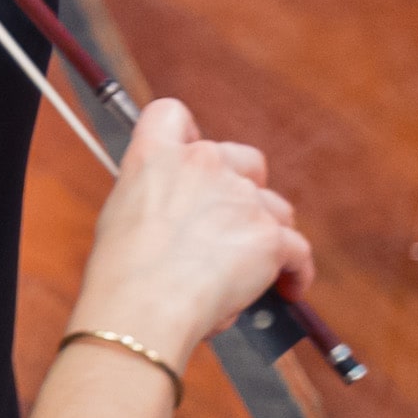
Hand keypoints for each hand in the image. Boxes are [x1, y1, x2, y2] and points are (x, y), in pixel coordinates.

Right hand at [73, 98, 313, 374]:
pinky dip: (296, 270)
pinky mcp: (269, 235)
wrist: (143, 302)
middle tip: (231, 225)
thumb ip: (155, 202)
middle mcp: (201, 163)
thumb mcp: (120, 216)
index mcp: (155, 155)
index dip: (187, 136)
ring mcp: (240, 196)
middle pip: (245, 160)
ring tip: (259, 266)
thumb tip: (183, 230)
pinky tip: (289, 288)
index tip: (192, 158)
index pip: (173, 115)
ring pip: (275, 206)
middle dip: (245, 189)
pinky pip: (297, 249)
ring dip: (268, 230)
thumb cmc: (122, 272)